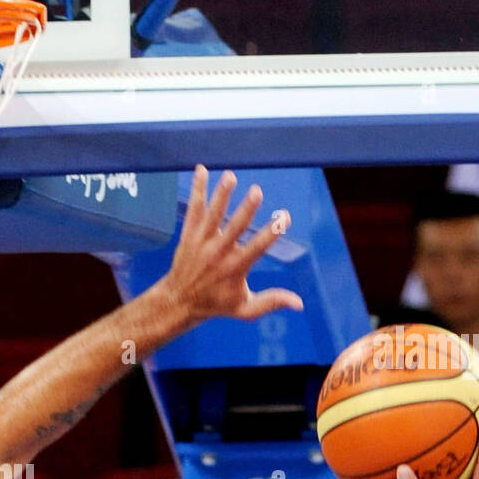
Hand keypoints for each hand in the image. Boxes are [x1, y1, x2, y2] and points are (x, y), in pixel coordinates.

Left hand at [163, 165, 304, 323]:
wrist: (178, 301)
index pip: (257, 247)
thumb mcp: (245, 309)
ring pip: (212, 215)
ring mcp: (202, 242)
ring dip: (221, 195)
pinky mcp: (190, 235)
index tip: (284, 217)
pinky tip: (201, 169)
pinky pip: (194, 209)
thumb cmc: (216, 304)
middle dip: (245, 210)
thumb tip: (300, 304)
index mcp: (235, 268)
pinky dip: (198, 190)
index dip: (271, 232)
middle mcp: (218, 253)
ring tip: (230, 176)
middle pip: (234, 228)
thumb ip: (271, 302)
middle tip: (256, 191)